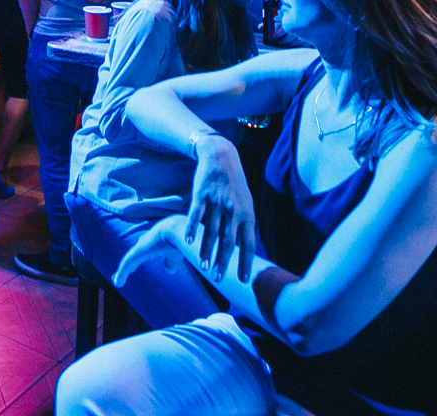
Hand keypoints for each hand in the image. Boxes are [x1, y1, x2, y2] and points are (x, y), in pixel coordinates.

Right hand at [185, 133, 256, 280]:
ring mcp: (216, 203)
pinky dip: (191, 229)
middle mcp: (233, 210)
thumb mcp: (246, 203)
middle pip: (228, 242)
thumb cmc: (235, 185)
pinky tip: (187, 241)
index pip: (248, 244)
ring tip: (203, 266)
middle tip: (218, 279)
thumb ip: (244, 224)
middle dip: (223, 262)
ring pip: (211, 232)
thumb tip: (243, 249)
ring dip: (206, 251)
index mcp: (247, 214)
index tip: (243, 280)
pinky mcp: (201, 195)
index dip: (245, 263)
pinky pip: (196, 216)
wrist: (221, 157)